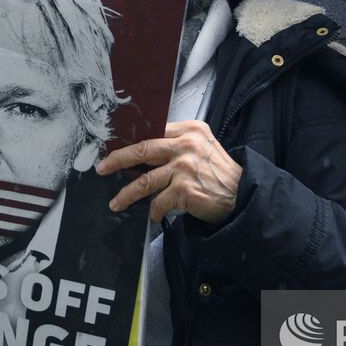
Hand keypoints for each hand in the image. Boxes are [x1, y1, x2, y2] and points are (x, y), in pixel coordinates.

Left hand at [100, 120, 242, 224]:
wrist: (242, 194)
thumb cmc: (221, 173)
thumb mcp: (203, 146)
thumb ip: (178, 143)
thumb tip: (144, 153)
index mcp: (190, 130)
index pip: (153, 131)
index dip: (131, 140)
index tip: (115, 148)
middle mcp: (186, 145)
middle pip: (142, 150)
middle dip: (117, 160)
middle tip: (102, 168)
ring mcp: (184, 168)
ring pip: (144, 181)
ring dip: (126, 195)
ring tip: (116, 203)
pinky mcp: (184, 190)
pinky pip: (158, 202)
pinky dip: (153, 211)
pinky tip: (154, 215)